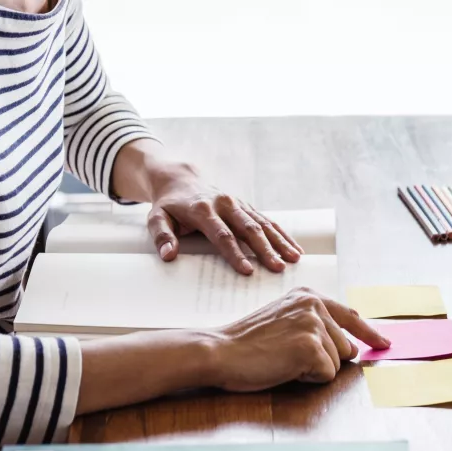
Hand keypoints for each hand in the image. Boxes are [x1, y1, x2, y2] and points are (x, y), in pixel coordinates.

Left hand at [147, 166, 302, 274]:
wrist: (181, 179)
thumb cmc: (169, 205)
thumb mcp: (156, 218)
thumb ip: (162, 236)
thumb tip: (169, 255)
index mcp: (203, 210)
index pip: (222, 235)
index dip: (235, 254)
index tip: (248, 271)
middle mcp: (225, 204)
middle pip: (248, 229)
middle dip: (265, 250)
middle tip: (279, 268)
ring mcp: (238, 204)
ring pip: (263, 224)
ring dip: (280, 242)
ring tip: (295, 259)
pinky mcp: (247, 206)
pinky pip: (268, 220)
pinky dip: (282, 234)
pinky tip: (295, 248)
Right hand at [211, 288, 389, 391]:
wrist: (221, 351)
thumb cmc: (248, 343)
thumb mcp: (284, 321)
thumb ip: (316, 325)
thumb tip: (353, 346)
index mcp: (308, 296)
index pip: (350, 316)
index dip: (370, 333)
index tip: (385, 343)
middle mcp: (315, 305)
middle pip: (345, 347)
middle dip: (324, 360)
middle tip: (287, 356)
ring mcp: (314, 324)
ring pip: (337, 363)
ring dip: (314, 369)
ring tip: (283, 360)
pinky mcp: (311, 347)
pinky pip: (327, 375)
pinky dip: (308, 378)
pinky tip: (284, 367)